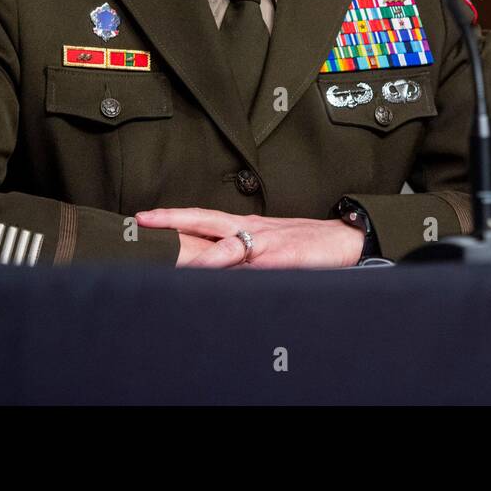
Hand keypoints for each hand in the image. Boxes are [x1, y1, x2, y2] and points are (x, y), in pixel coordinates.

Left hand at [138, 208, 365, 268]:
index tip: (145, 218)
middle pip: (205, 220)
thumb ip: (241, 253)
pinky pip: (255, 263)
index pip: (203, 219)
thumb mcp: (270, 244)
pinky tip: (220, 272)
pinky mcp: (284, 257)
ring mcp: (266, 242)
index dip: (174, 218)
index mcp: (245, 225)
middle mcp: (251, 229)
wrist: (347, 239)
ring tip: (171, 254)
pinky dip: (236, 267)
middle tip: (144, 220)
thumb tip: (210, 264)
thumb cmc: (307, 244)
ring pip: (227, 243)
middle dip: (173, 221)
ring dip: (199, 249)